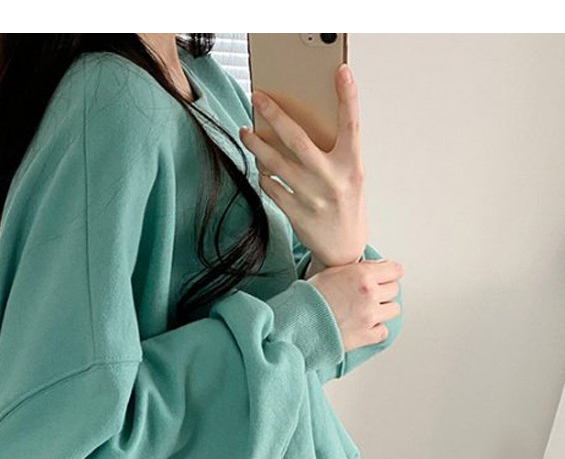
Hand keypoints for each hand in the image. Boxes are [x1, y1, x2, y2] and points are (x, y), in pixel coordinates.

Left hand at [239, 63, 366, 268]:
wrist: (344, 248)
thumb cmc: (345, 204)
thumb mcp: (349, 175)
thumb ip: (333, 153)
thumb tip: (301, 124)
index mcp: (351, 165)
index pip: (351, 124)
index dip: (348, 97)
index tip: (340, 71)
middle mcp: (332, 180)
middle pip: (297, 140)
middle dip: (274, 115)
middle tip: (258, 97)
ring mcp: (313, 198)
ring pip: (276, 164)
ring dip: (256, 145)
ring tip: (245, 132)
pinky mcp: (297, 214)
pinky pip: (271, 188)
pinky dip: (263, 175)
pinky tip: (260, 167)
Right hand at [308, 258, 403, 352]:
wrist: (297, 322)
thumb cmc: (309, 297)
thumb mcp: (332, 272)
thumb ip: (358, 269)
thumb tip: (375, 267)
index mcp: (363, 275)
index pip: (395, 270)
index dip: (388, 273)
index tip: (384, 277)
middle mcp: (369, 294)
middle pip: (394, 289)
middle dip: (383, 291)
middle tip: (369, 295)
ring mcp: (369, 316)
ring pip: (393, 309)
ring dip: (382, 309)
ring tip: (367, 311)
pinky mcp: (366, 335)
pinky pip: (383, 331)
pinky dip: (375, 329)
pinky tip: (363, 325)